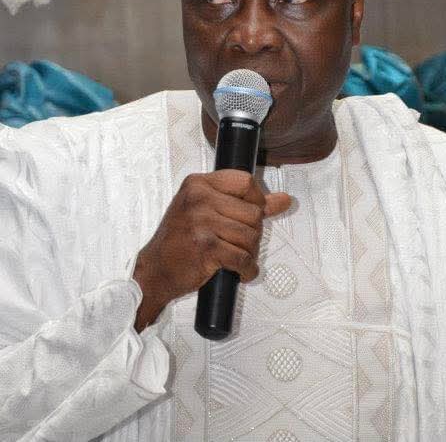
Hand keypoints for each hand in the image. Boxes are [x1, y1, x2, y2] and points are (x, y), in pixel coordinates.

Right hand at [132, 169, 290, 331]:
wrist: (154, 270)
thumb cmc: (178, 240)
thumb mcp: (205, 210)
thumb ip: (244, 202)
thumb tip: (284, 199)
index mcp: (198, 183)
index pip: (245, 181)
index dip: (257, 199)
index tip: (253, 212)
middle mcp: (198, 198)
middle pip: (253, 212)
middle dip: (253, 233)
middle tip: (238, 243)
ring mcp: (201, 222)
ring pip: (251, 235)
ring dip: (249, 252)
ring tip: (236, 257)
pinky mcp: (206, 247)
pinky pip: (243, 258)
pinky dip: (247, 269)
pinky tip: (240, 271)